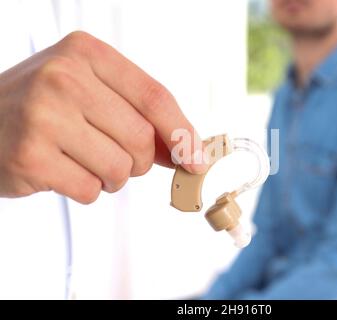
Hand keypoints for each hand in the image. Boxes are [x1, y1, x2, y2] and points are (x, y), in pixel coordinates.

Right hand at [0, 31, 206, 203]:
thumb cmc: (44, 106)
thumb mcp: (91, 91)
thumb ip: (138, 114)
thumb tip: (188, 150)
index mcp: (87, 53)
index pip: (154, 97)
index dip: (182, 132)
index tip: (197, 159)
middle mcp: (64, 78)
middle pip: (142, 139)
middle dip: (139, 160)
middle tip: (116, 156)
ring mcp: (43, 116)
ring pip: (119, 169)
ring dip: (112, 177)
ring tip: (84, 160)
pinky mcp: (30, 156)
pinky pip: (90, 190)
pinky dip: (86, 189)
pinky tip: (62, 170)